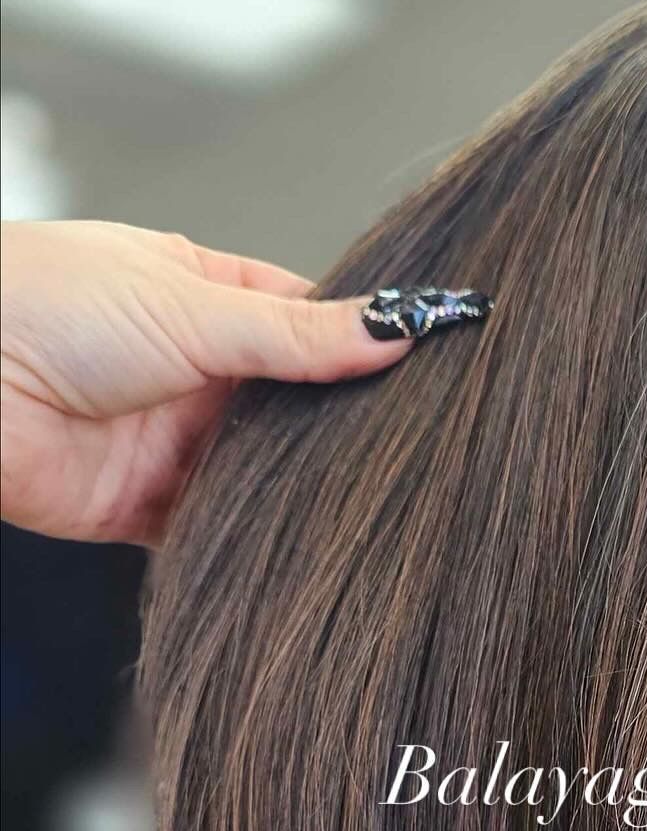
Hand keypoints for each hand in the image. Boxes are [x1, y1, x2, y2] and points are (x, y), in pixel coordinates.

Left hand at [0, 218, 413, 546]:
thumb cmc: (40, 306)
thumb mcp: (191, 306)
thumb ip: (297, 336)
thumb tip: (394, 330)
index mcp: (198, 293)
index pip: (302, 320)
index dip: (358, 340)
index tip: (422, 360)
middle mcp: (190, 369)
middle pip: (291, 402)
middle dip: (338, 420)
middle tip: (413, 436)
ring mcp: (171, 439)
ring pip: (263, 469)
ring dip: (301, 481)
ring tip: (372, 490)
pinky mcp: (149, 507)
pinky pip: (220, 529)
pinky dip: (256, 536)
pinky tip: (304, 535)